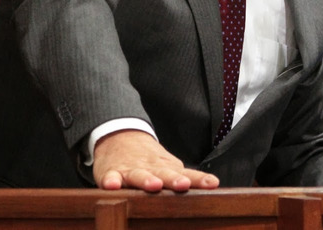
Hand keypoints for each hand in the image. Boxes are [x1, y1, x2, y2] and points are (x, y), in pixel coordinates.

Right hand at [93, 130, 219, 191]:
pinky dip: (110, 180)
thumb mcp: (168, 165)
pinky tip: (112, 185)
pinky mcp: (110, 173)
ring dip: (146, 180)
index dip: (199, 180)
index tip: (212, 183)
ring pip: (138, 176)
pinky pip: (109, 177)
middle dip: (173, 179)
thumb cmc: (148, 159)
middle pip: (164, 174)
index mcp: (167, 168)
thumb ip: (186, 176)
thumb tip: (213, 185)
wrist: (120, 136)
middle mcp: (151, 168)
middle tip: (183, 183)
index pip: (186, 174)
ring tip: (154, 185)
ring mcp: (130, 170)